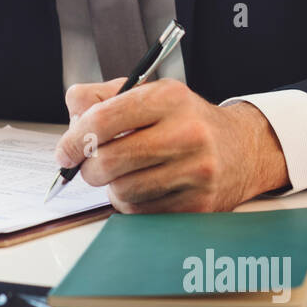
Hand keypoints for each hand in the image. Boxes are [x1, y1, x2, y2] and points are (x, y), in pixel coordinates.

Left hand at [55, 78, 289, 213]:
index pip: (104, 119)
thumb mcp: (149, 94)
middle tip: (88, 166)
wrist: (241, 149)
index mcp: (169, 99)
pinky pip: (141, 213)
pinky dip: (131, 204)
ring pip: (122, 191)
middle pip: (109, 160)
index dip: (74, 138)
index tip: (65, 152)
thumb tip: (72, 109)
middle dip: (88, 167)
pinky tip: (143, 188)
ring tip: (123, 174)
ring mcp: (196, 171)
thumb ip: (103, 97)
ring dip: (110, 187)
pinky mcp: (198, 204)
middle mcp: (187, 133)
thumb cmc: (185, 121)